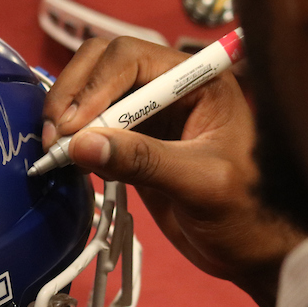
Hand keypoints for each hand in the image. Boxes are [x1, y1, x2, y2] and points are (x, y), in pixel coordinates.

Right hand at [42, 36, 305, 306]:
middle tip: (54, 138)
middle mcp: (168, 86)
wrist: (253, 249)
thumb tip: (81, 145)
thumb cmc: (246, 213)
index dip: (95, 86)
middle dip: (72, 94)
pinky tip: (70, 163)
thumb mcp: (200, 184)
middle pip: (102, 64)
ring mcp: (148, 114)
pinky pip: (92, 127)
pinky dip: (74, 141)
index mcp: (196, 80)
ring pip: (90, 92)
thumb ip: (143, 161)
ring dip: (67, 117)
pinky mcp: (132, 142)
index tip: (73, 128)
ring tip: (56, 152)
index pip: (130, 57)